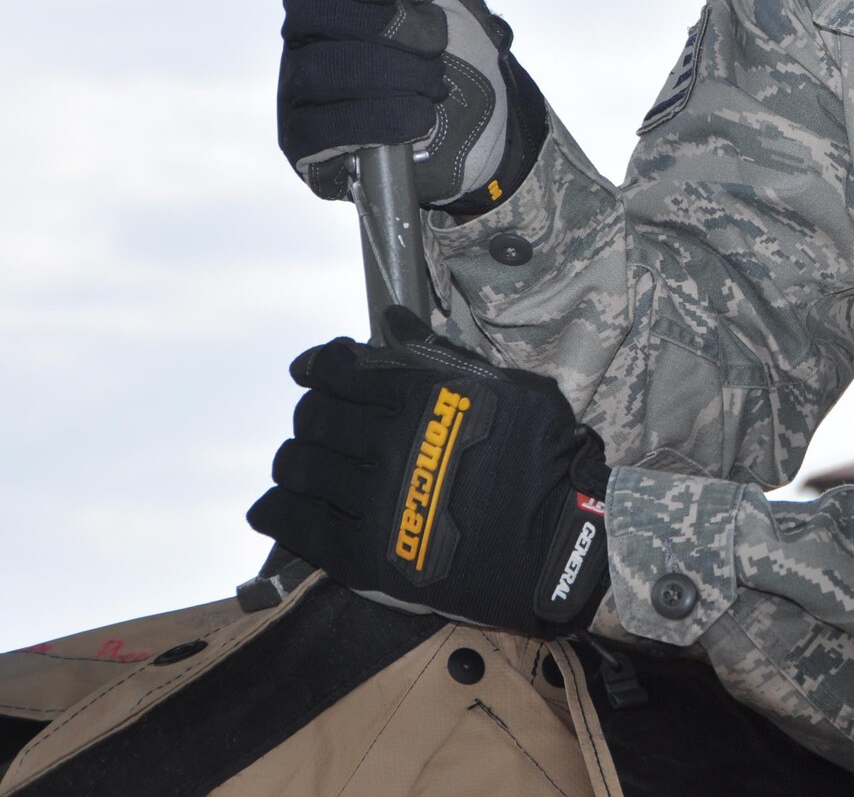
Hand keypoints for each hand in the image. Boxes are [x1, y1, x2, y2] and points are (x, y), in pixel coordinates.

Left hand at [248, 309, 611, 637]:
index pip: (340, 371)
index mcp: (423, 399)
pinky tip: (272, 507)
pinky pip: (297, 525)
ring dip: (293, 462)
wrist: (556, 543)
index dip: (324, 367)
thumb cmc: (544, 458)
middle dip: (311, 415)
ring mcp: (374, 501)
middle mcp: (390, 444)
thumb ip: (443, 357)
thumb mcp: (508, 390)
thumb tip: (394, 321)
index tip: (320, 371)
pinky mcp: (364, 555)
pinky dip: (275, 510)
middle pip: (313, 419)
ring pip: (298, 468)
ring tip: (302, 465)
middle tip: (319, 424)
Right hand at [275, 0, 546, 212]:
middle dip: (385, 25)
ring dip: (392, 74)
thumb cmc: (463, 50)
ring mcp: (298, 91)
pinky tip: (418, 117)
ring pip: (319, 68)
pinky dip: (380, 117)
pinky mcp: (306, 146)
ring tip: (436, 84)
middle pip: (308, 9)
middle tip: (436, 39)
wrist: (495, 127)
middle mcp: (303, 35)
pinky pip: (323, 128)